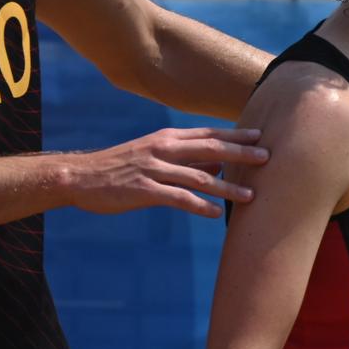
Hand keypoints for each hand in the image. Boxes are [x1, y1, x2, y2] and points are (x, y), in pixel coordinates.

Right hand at [67, 127, 268, 217]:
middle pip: (210, 148)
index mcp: (167, 139)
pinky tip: (217, 214)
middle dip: (241, 152)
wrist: (79, 176)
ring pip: (199, 176)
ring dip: (227, 186)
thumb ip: (187, 159)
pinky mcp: (143, 190)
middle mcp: (163, 149)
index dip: (235, 134)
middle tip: (268, 158)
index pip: (208, 134)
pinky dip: (200, 206)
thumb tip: (220, 163)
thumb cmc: (121, 167)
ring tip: (250, 196)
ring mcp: (153, 169)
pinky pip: (178, 198)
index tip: (261, 135)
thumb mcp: (154, 155)